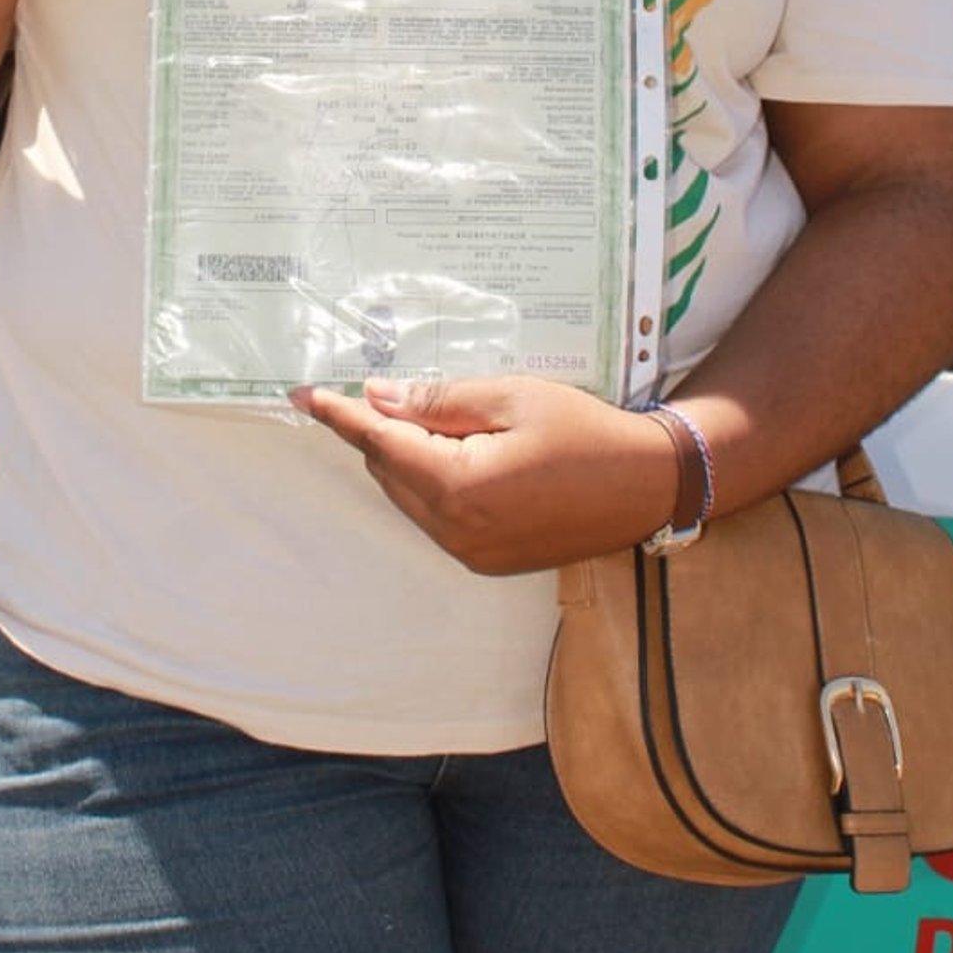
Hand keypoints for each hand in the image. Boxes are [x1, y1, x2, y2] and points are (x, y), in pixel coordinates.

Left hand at [292, 374, 680, 576]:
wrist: (648, 484)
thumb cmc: (584, 430)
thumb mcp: (510, 397)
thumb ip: (438, 401)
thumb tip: (378, 399)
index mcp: (459, 487)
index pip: (379, 443)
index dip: (339, 416)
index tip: (304, 395)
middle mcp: (456, 531)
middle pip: (390, 472)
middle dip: (383, 432)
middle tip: (395, 391)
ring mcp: (472, 554)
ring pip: (410, 496)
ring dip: (409, 459)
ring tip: (441, 419)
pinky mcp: (489, 561)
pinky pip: (437, 517)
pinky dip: (434, 484)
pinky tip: (460, 454)